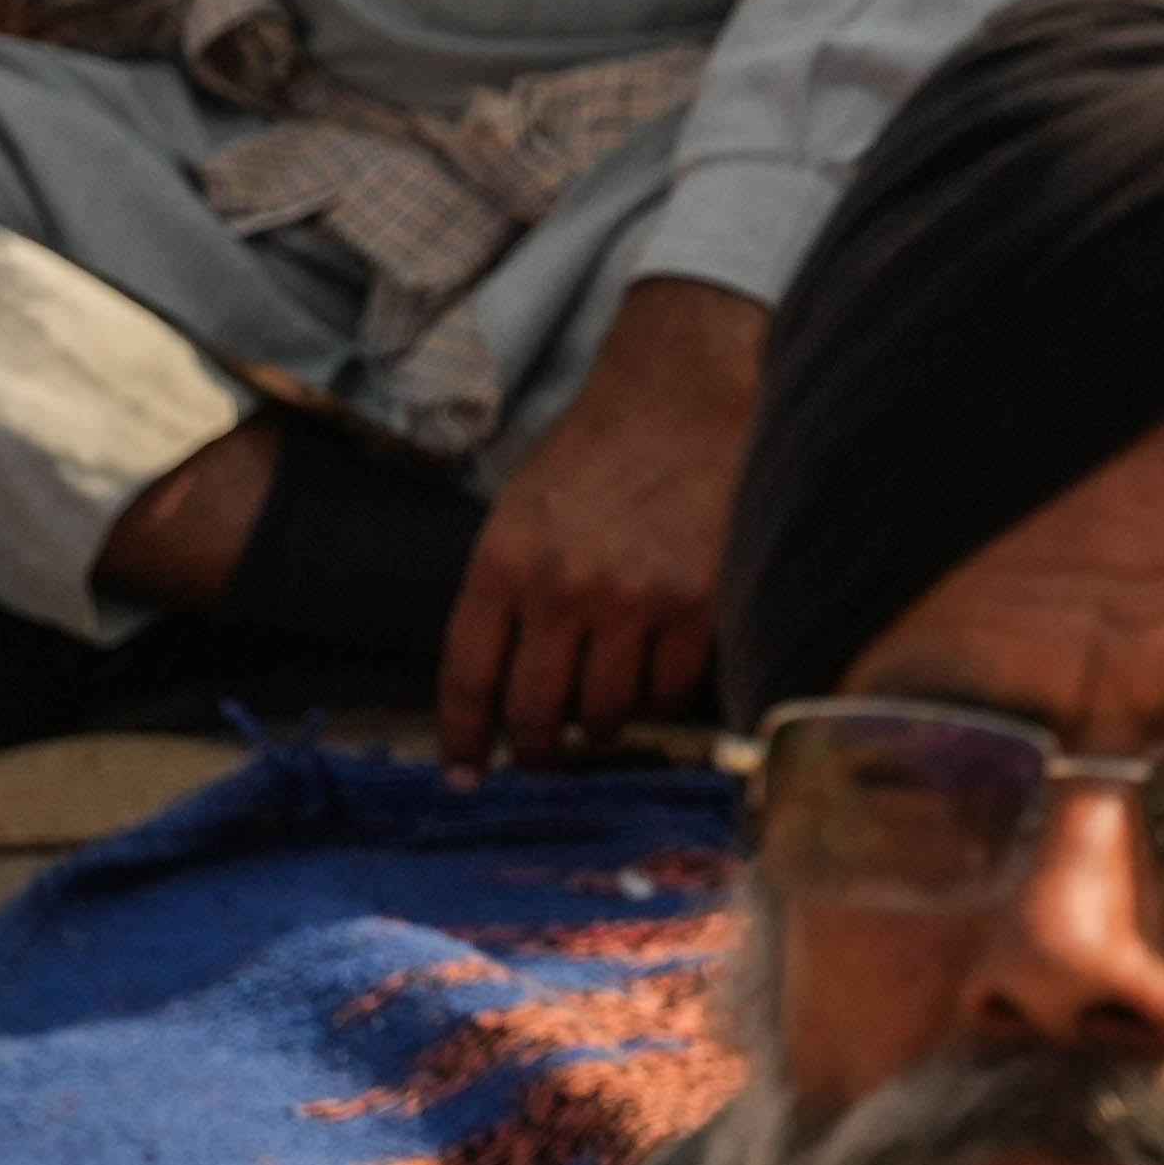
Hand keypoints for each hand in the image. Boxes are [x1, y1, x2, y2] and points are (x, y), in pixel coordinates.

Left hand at [438, 274, 760, 771]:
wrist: (685, 391)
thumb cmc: (599, 447)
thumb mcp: (521, 510)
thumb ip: (504, 593)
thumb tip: (499, 685)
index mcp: (504, 562)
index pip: (469, 678)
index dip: (463, 737)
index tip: (464, 774)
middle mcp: (563, 588)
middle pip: (536, 712)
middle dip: (535, 748)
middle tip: (542, 754)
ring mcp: (635, 598)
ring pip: (607, 714)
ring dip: (603, 720)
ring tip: (607, 700)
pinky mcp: (700, 602)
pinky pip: (673, 691)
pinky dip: (661, 696)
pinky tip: (656, 672)